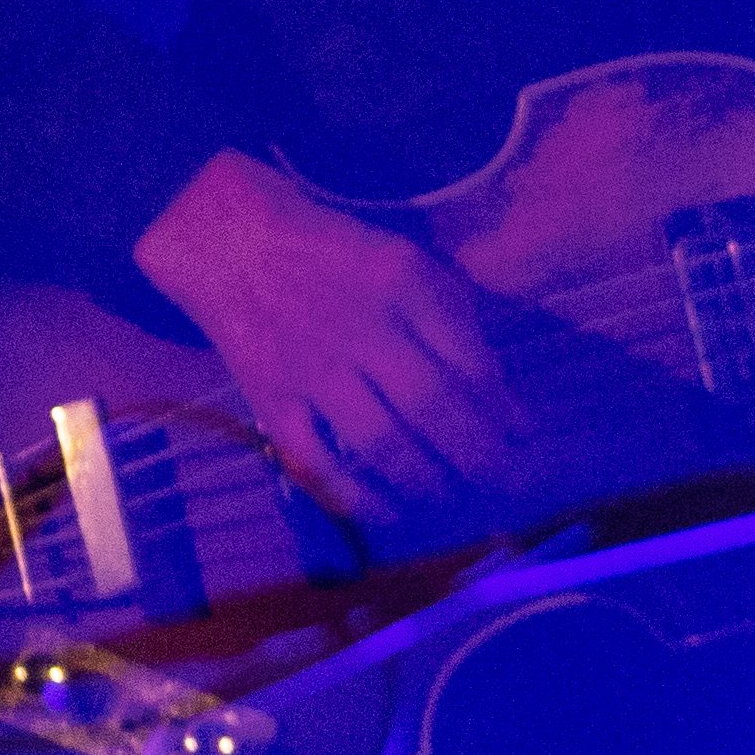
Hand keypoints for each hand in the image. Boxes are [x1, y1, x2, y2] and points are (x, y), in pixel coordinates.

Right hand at [133, 151, 522, 525]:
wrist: (230, 242)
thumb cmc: (335, 254)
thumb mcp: (405, 259)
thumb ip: (451, 313)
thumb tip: (495, 385)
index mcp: (404, 286)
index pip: (468, 358)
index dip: (502, 407)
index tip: (524, 436)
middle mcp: (361, 328)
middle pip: (432, 406)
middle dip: (476, 453)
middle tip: (502, 479)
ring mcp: (312, 369)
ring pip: (380, 440)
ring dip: (426, 479)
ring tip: (455, 496)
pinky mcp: (270, 399)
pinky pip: (314, 459)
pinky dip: (353, 495)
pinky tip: (388, 512)